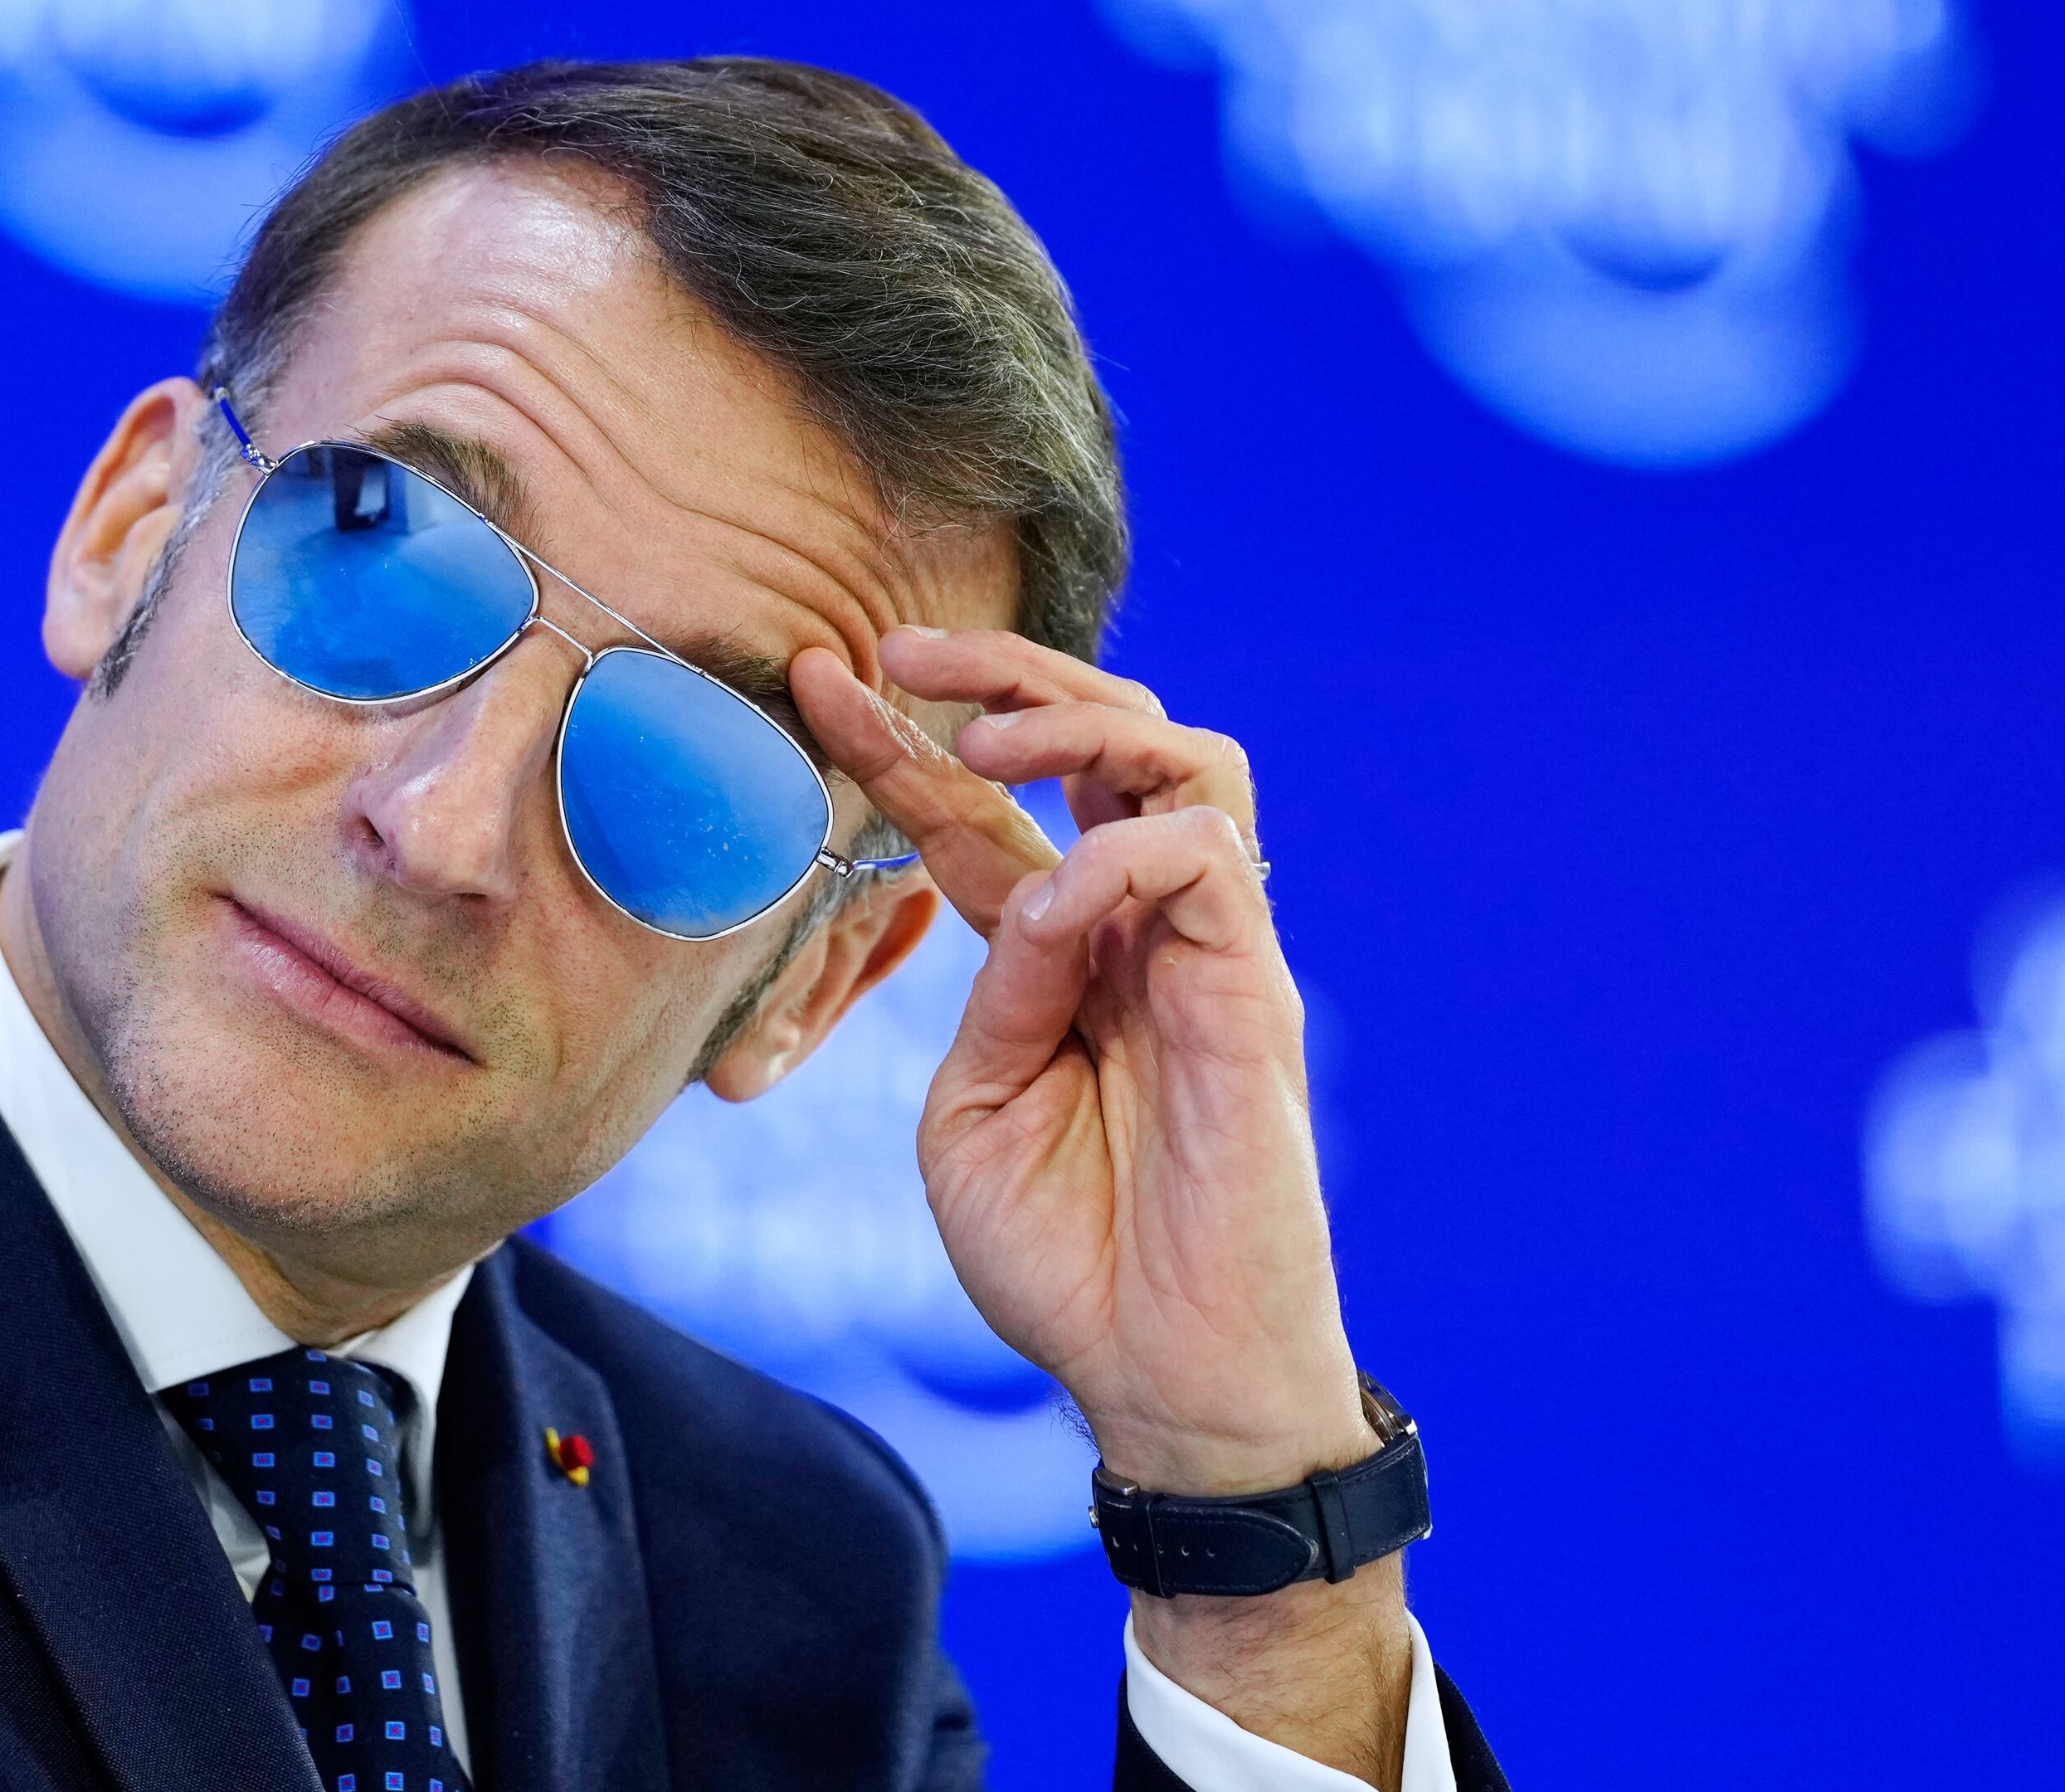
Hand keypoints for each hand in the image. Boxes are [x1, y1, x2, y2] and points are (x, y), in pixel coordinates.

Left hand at [795, 626, 1366, 1489]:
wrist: (1157, 1374)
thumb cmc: (1064, 1258)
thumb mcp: (973, 1113)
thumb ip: (988, 996)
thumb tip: (1024, 892)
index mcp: (1051, 955)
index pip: (978, 813)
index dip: (898, 739)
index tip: (810, 678)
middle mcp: (1133, 929)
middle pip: (1099, 739)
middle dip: (1003, 675)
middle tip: (903, 652)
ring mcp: (1203, 952)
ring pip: (1183, 756)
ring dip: (1077, 722)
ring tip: (988, 746)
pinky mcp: (1253, 991)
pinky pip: (1209, 858)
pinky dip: (1123, 850)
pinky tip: (1062, 899)